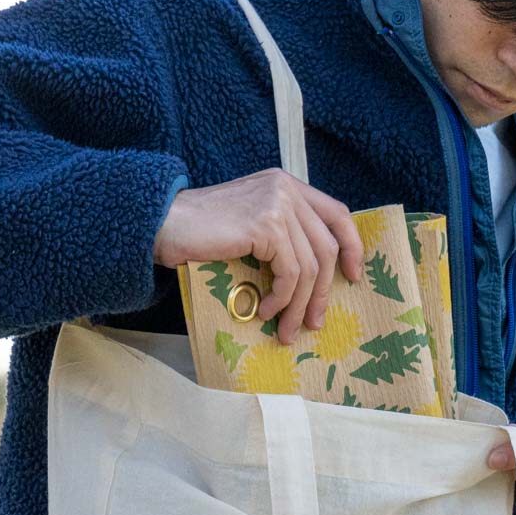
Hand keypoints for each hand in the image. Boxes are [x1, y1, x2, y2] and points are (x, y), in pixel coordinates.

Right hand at [152, 168, 365, 345]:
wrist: (162, 224)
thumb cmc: (203, 232)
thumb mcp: (252, 225)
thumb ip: (283, 234)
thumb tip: (317, 276)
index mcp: (286, 185)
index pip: (337, 213)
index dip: (352, 246)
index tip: (353, 277)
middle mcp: (285, 189)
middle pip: (327, 247)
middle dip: (322, 292)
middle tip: (313, 322)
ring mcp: (277, 204)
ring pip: (310, 266)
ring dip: (299, 304)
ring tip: (286, 328)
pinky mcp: (265, 225)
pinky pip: (290, 273)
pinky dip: (282, 298)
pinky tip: (265, 310)